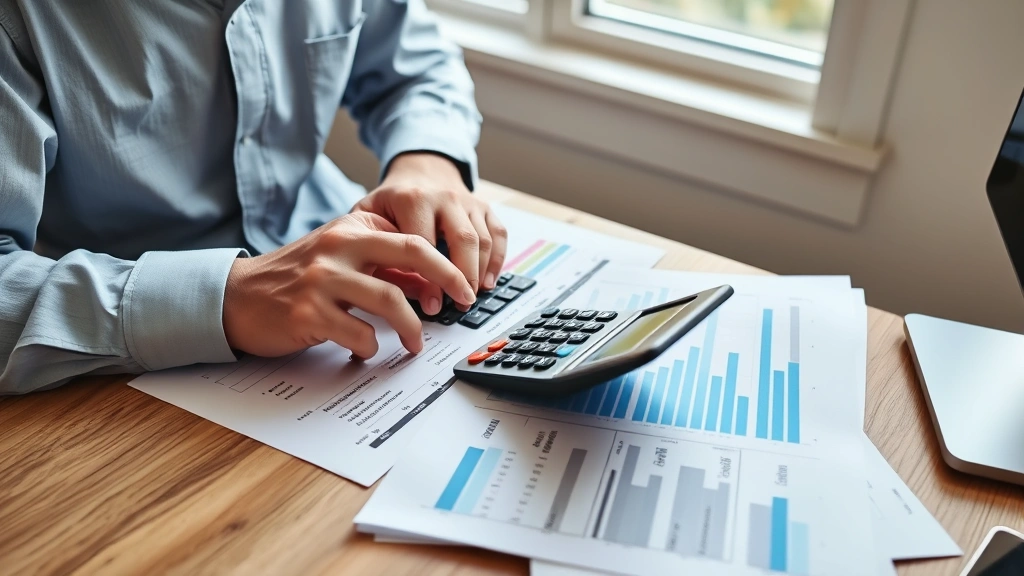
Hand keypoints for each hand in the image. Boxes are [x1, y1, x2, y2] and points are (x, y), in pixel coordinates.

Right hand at [222, 212, 475, 358]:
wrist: (237, 297)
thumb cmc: (296, 279)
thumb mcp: (341, 259)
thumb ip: (383, 266)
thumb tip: (430, 282)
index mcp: (350, 227)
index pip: (411, 238)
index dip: (444, 263)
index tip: (463, 286)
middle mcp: (338, 246)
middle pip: (411, 253)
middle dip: (447, 279)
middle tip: (463, 302)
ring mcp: (322, 279)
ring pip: (390, 300)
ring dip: (411, 328)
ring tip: (415, 343)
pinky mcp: (308, 313)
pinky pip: (359, 334)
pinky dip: (370, 348)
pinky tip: (365, 351)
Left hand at [352, 153, 507, 292]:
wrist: (419, 169)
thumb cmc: (392, 200)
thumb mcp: (369, 214)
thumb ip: (373, 246)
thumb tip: (388, 286)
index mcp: (413, 199)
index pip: (426, 246)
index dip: (431, 278)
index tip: (433, 304)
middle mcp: (444, 197)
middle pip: (463, 241)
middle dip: (464, 278)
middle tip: (461, 304)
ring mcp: (467, 201)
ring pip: (484, 240)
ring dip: (481, 273)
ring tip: (471, 297)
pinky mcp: (483, 206)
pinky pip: (498, 234)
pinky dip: (497, 260)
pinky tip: (488, 282)